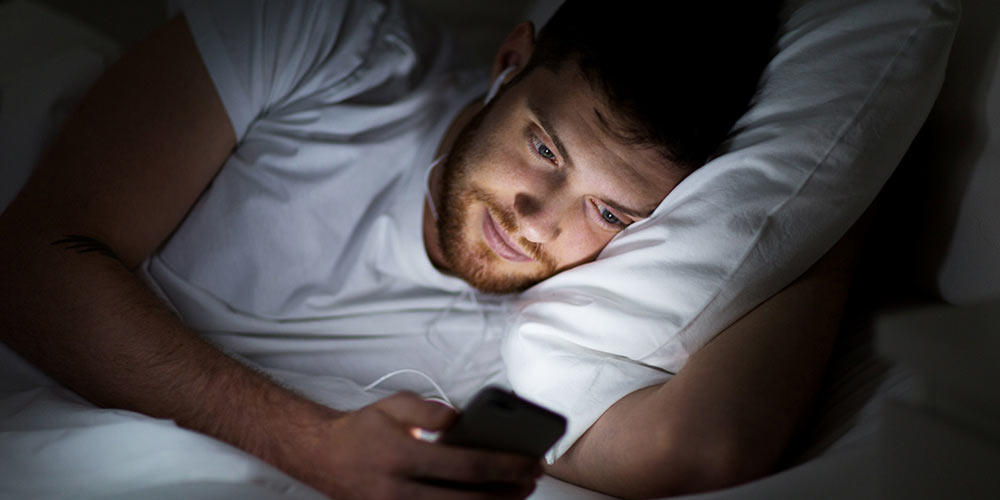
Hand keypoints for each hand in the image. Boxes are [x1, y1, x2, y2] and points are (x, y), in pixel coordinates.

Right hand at [282, 392, 542, 499]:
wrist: (322, 456)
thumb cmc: (364, 429)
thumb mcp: (394, 405)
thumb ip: (430, 411)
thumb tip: (464, 421)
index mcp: (402, 457)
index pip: (467, 466)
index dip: (505, 466)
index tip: (532, 461)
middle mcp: (399, 491)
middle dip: (509, 492)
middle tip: (533, 479)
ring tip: (518, 494)